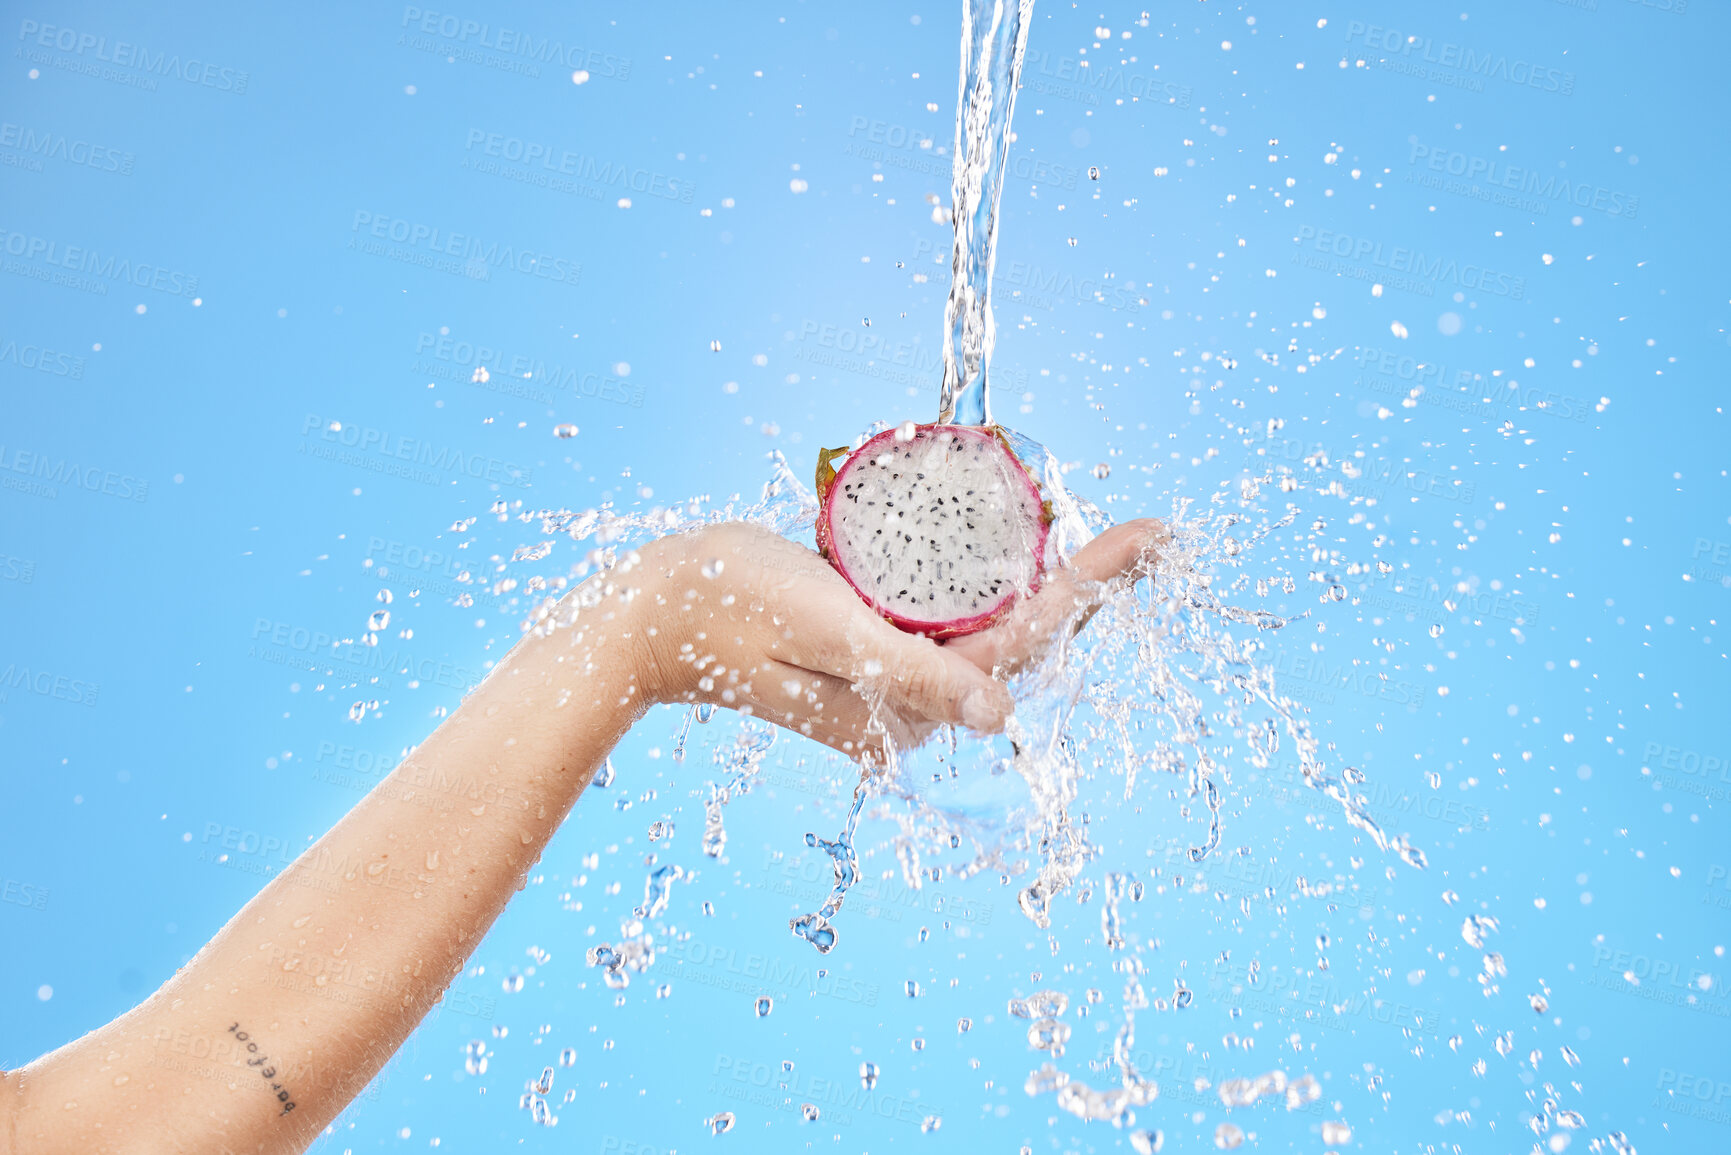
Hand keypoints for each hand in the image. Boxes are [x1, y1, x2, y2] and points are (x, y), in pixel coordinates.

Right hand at [613, 519, 1166, 756]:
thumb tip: (999, 713)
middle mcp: (913, 703)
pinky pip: (948, 608)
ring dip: (1044, 575)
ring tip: (1106, 532)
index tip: (1151, 536)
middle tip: (1148, 530)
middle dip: (1086, 581)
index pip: (1023, 641)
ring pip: (989, 621)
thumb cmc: (729, 610)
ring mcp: (895, 675)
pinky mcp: (876, 644)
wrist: (651, 612)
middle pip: (1020, 635)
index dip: (1093, 584)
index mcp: (908, 710)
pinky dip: (984, 571)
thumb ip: (910, 673)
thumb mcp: (826, 631)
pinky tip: (1016, 535)